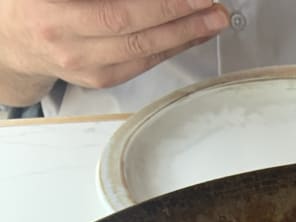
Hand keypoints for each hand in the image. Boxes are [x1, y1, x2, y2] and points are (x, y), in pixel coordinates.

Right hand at [0, 0, 229, 105]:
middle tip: (213, 6)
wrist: (11, 38)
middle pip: (134, 31)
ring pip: (142, 52)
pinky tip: (190, 34)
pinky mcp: (97, 79)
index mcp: (53, 11)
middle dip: (180, 17)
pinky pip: (141, 63)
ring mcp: (84, 66)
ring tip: (213, 19)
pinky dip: (169, 47)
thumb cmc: (33, 2)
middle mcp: (67, 41)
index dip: (158, 3)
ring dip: (184, 35)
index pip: (117, 9)